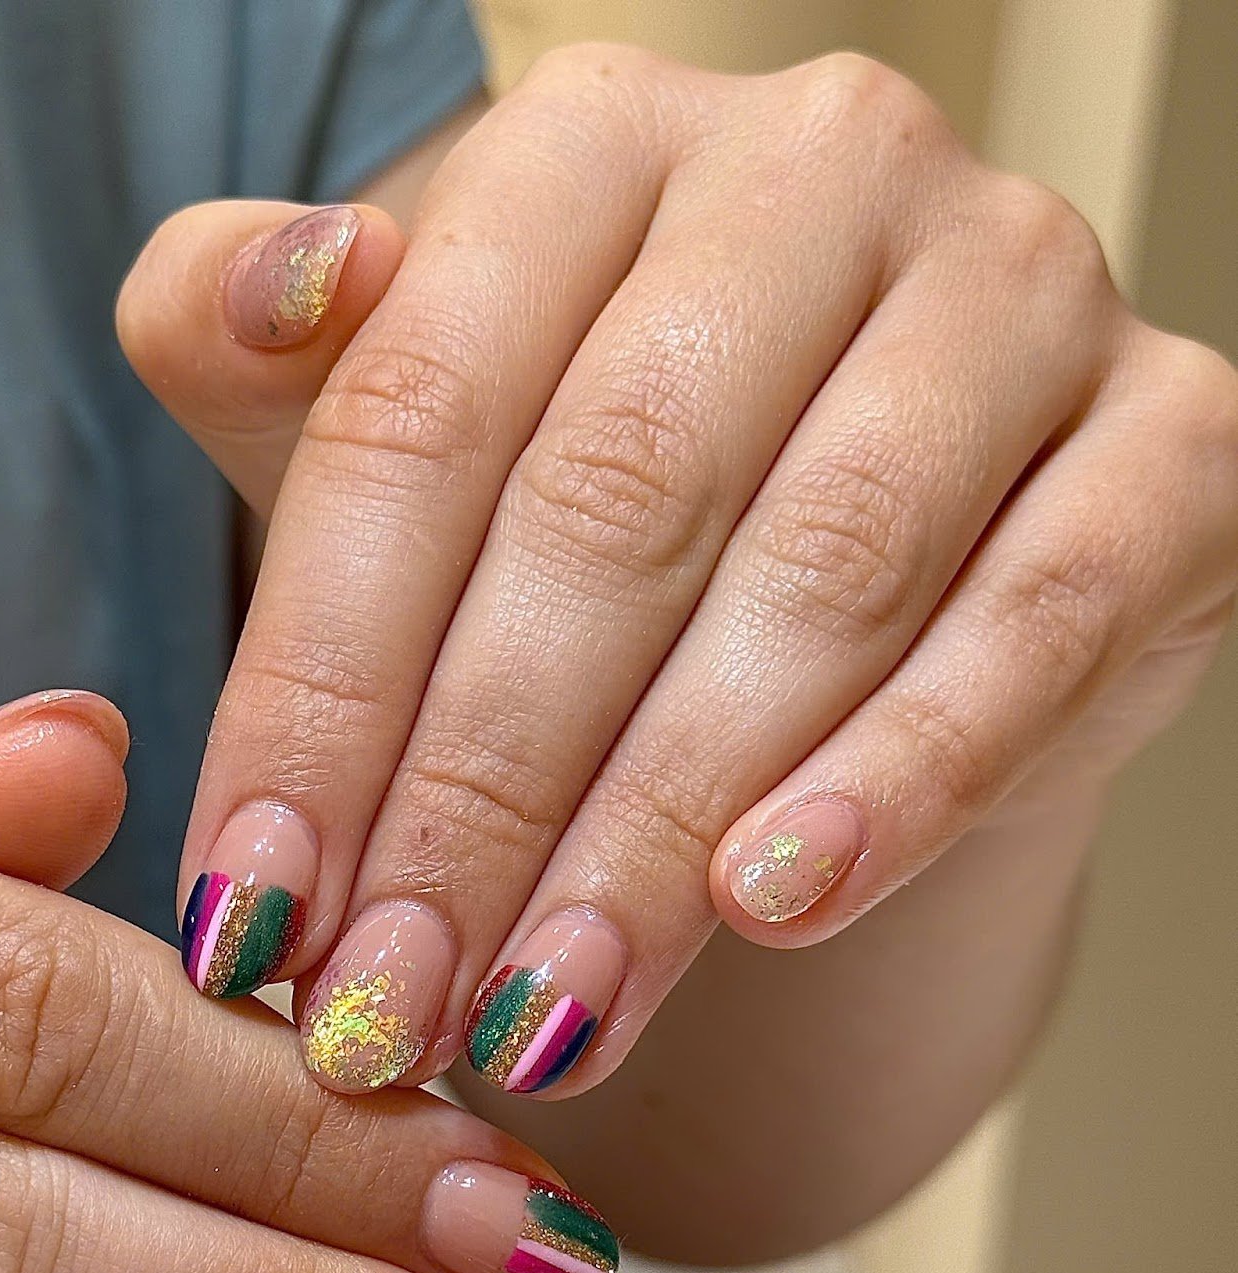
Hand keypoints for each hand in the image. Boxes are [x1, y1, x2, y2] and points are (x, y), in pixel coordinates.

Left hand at [125, 47, 1237, 1097]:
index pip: (418, 417)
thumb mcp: (377, 429)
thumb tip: (281, 293)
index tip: (244, 903)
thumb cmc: (562, 513)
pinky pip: (1039, 618)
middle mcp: (818, 170)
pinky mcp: (1171, 442)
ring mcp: (1017, 290)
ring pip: (820, 576)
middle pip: (613, 506)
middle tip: (386, 1005)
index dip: (314, 685)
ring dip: (659, 828)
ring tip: (546, 1008)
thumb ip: (244, 341)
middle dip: (477, 797)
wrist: (825, 594)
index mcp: (594, 147)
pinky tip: (775, 906)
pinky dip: (904, 776)